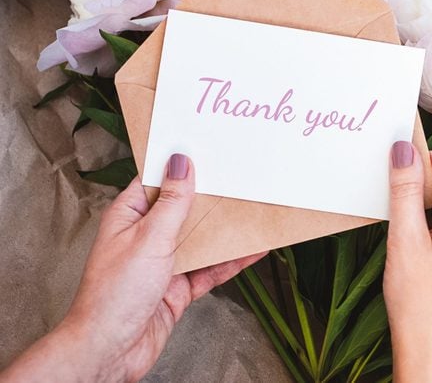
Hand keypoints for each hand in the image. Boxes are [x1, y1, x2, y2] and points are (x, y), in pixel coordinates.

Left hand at [1, 154, 265, 382]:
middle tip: (239, 179)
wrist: (111, 350)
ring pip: (201, 239)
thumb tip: (181, 163)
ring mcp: (163, 262)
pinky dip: (231, 260)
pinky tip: (253, 251)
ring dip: (225, 230)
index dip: (181, 165)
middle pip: (184, 209)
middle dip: (210, 197)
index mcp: (129, 216)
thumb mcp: (149, 238)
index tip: (207, 149)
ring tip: (253, 212)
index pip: (157, 180)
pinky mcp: (178, 286)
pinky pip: (210, 268)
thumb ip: (171, 202)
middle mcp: (146, 236)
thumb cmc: (115, 295)